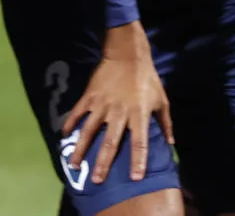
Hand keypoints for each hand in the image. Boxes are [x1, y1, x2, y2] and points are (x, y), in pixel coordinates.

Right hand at [61, 22, 172, 183]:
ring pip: (89, 130)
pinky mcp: (89, 96)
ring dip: (81, 148)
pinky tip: (63, 135)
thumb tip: (171, 143)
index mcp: (139, 115)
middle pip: (110, 142)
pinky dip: (70, 124)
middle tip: (96, 180)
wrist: (126, 54)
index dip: (138, 161)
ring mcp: (102, 105)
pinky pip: (78, 113)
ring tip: (74, 164)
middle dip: (102, 163)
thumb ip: (165, 122)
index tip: (134, 178)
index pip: (140, 143)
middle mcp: (119, 113)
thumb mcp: (162, 100)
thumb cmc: (147, 78)